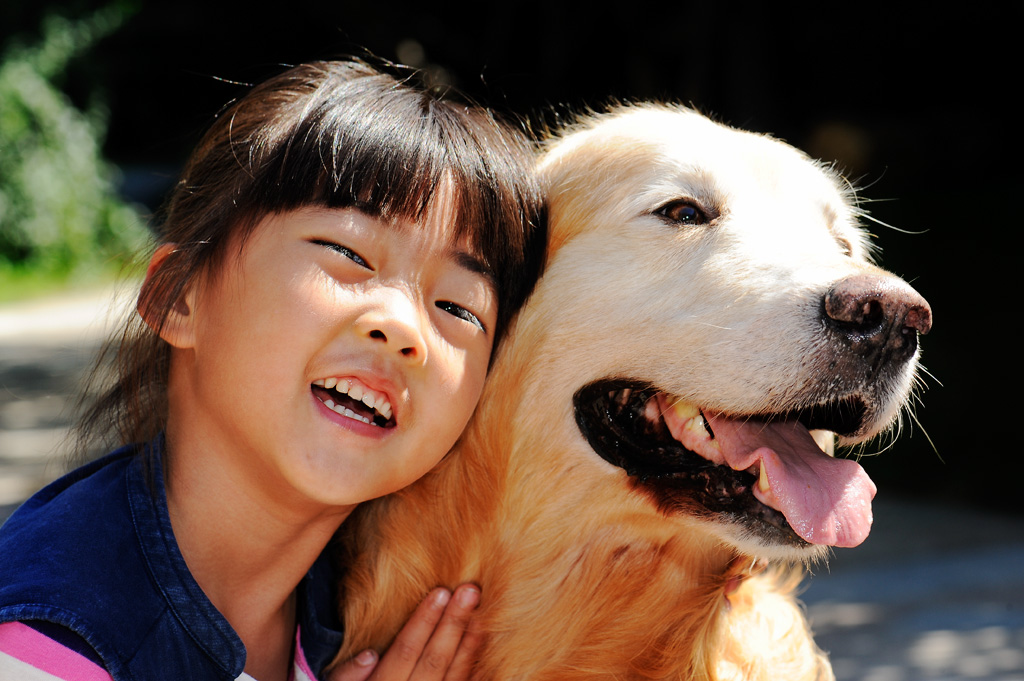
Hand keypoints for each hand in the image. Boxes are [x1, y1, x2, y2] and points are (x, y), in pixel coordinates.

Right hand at [328, 584, 482, 680]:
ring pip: (454, 676)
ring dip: (469, 644)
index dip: (424, 622)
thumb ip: (348, 675)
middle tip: (470, 592)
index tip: (441, 592)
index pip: (405, 651)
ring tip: (480, 614)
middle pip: (435, 660)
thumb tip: (370, 655)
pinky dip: (475, 670)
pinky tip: (482, 646)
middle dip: (453, 624)